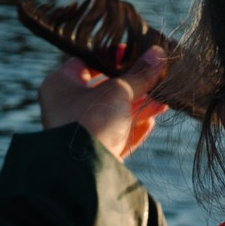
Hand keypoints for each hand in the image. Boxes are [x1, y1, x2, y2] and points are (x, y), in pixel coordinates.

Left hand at [37, 45, 167, 160]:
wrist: (84, 172)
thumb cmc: (91, 121)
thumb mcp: (118, 90)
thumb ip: (139, 74)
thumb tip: (158, 54)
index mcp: (60, 84)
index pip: (89, 61)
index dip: (114, 56)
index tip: (138, 53)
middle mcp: (66, 106)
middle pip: (105, 88)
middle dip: (134, 84)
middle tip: (156, 77)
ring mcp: (79, 130)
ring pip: (114, 112)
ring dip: (139, 106)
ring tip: (163, 100)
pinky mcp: (92, 151)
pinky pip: (116, 134)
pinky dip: (134, 127)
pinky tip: (152, 121)